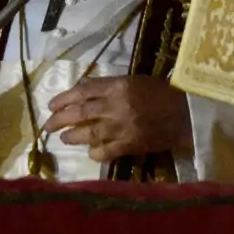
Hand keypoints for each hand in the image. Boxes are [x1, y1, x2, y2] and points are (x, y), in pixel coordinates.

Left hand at [42, 75, 190, 162]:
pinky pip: (105, 151)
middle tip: (48, 125)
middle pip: (79, 113)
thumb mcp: (133, 81)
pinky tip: (90, 151)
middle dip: (59, 120)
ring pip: (88, 133)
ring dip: (72, 136)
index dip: (63, 98)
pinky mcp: (130, 145)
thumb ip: (108, 86)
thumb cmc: (159, 93)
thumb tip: (81, 93)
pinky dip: (94, 152)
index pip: (82, 91)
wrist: (185, 113)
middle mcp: (117, 105)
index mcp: (118, 85)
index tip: (51, 105)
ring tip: (64, 138)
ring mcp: (123, 127)